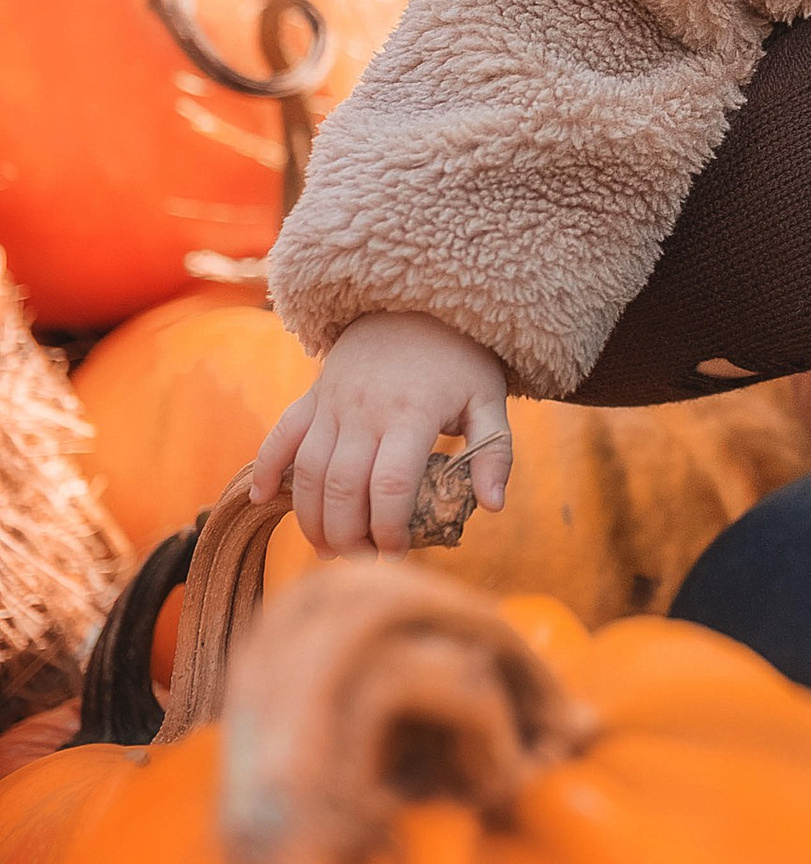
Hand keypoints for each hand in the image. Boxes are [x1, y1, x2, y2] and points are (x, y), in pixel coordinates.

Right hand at [249, 310, 513, 555]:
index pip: (390, 485)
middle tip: (363, 560)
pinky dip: (266, 468)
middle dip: (347, 535)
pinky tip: (263, 501)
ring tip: (329, 549)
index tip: (397, 554)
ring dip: (311, 518)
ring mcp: (333, 402)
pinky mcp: (313, 396)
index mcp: (412, 413)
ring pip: (308, 471)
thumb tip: (494, 507)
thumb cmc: (460, 360)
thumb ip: (493, 453)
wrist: (419, 303)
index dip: (389, 528)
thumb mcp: (488, 400)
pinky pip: (280, 434)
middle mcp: (365, 409)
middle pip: (342, 487)